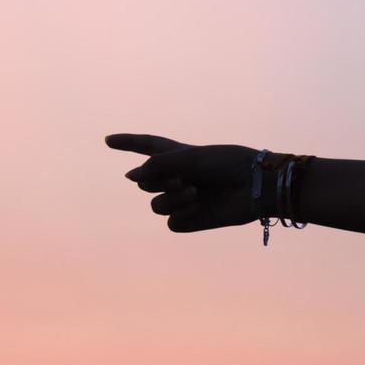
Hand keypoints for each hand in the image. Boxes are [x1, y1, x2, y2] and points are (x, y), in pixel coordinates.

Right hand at [105, 133, 258, 232]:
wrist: (256, 184)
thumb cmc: (229, 164)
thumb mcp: (190, 157)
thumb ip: (157, 164)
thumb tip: (130, 177)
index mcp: (180, 156)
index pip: (148, 146)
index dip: (128, 143)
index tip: (108, 140)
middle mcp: (179, 178)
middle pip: (145, 182)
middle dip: (159, 180)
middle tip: (185, 177)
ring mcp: (185, 200)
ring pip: (155, 205)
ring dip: (171, 198)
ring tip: (195, 192)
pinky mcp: (194, 220)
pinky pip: (171, 223)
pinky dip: (181, 216)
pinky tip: (199, 208)